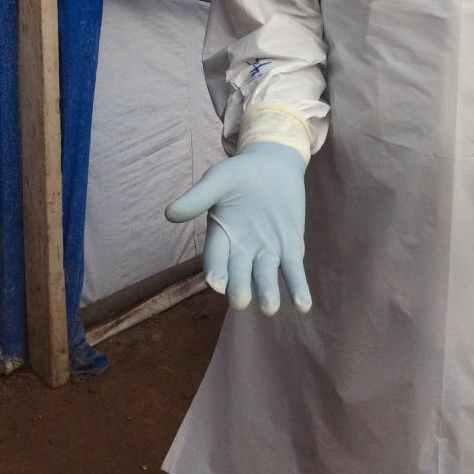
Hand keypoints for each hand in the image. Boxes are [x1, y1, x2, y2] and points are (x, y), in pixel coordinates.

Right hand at [165, 141, 311, 314]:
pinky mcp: (290, 249)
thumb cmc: (239, 173)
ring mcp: (266, 253)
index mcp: (220, 237)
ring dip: (268, 293)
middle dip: (239, 288)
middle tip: (240, 301)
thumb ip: (197, 198)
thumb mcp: (217, 180)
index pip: (215, 258)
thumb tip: (170, 214)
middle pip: (239, 274)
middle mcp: (241, 251)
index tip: (216, 283)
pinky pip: (293, 271)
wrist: (272, 165)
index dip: (216, 271)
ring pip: (266, 277)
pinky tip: (303, 306)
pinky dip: (298, 288)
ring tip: (271, 308)